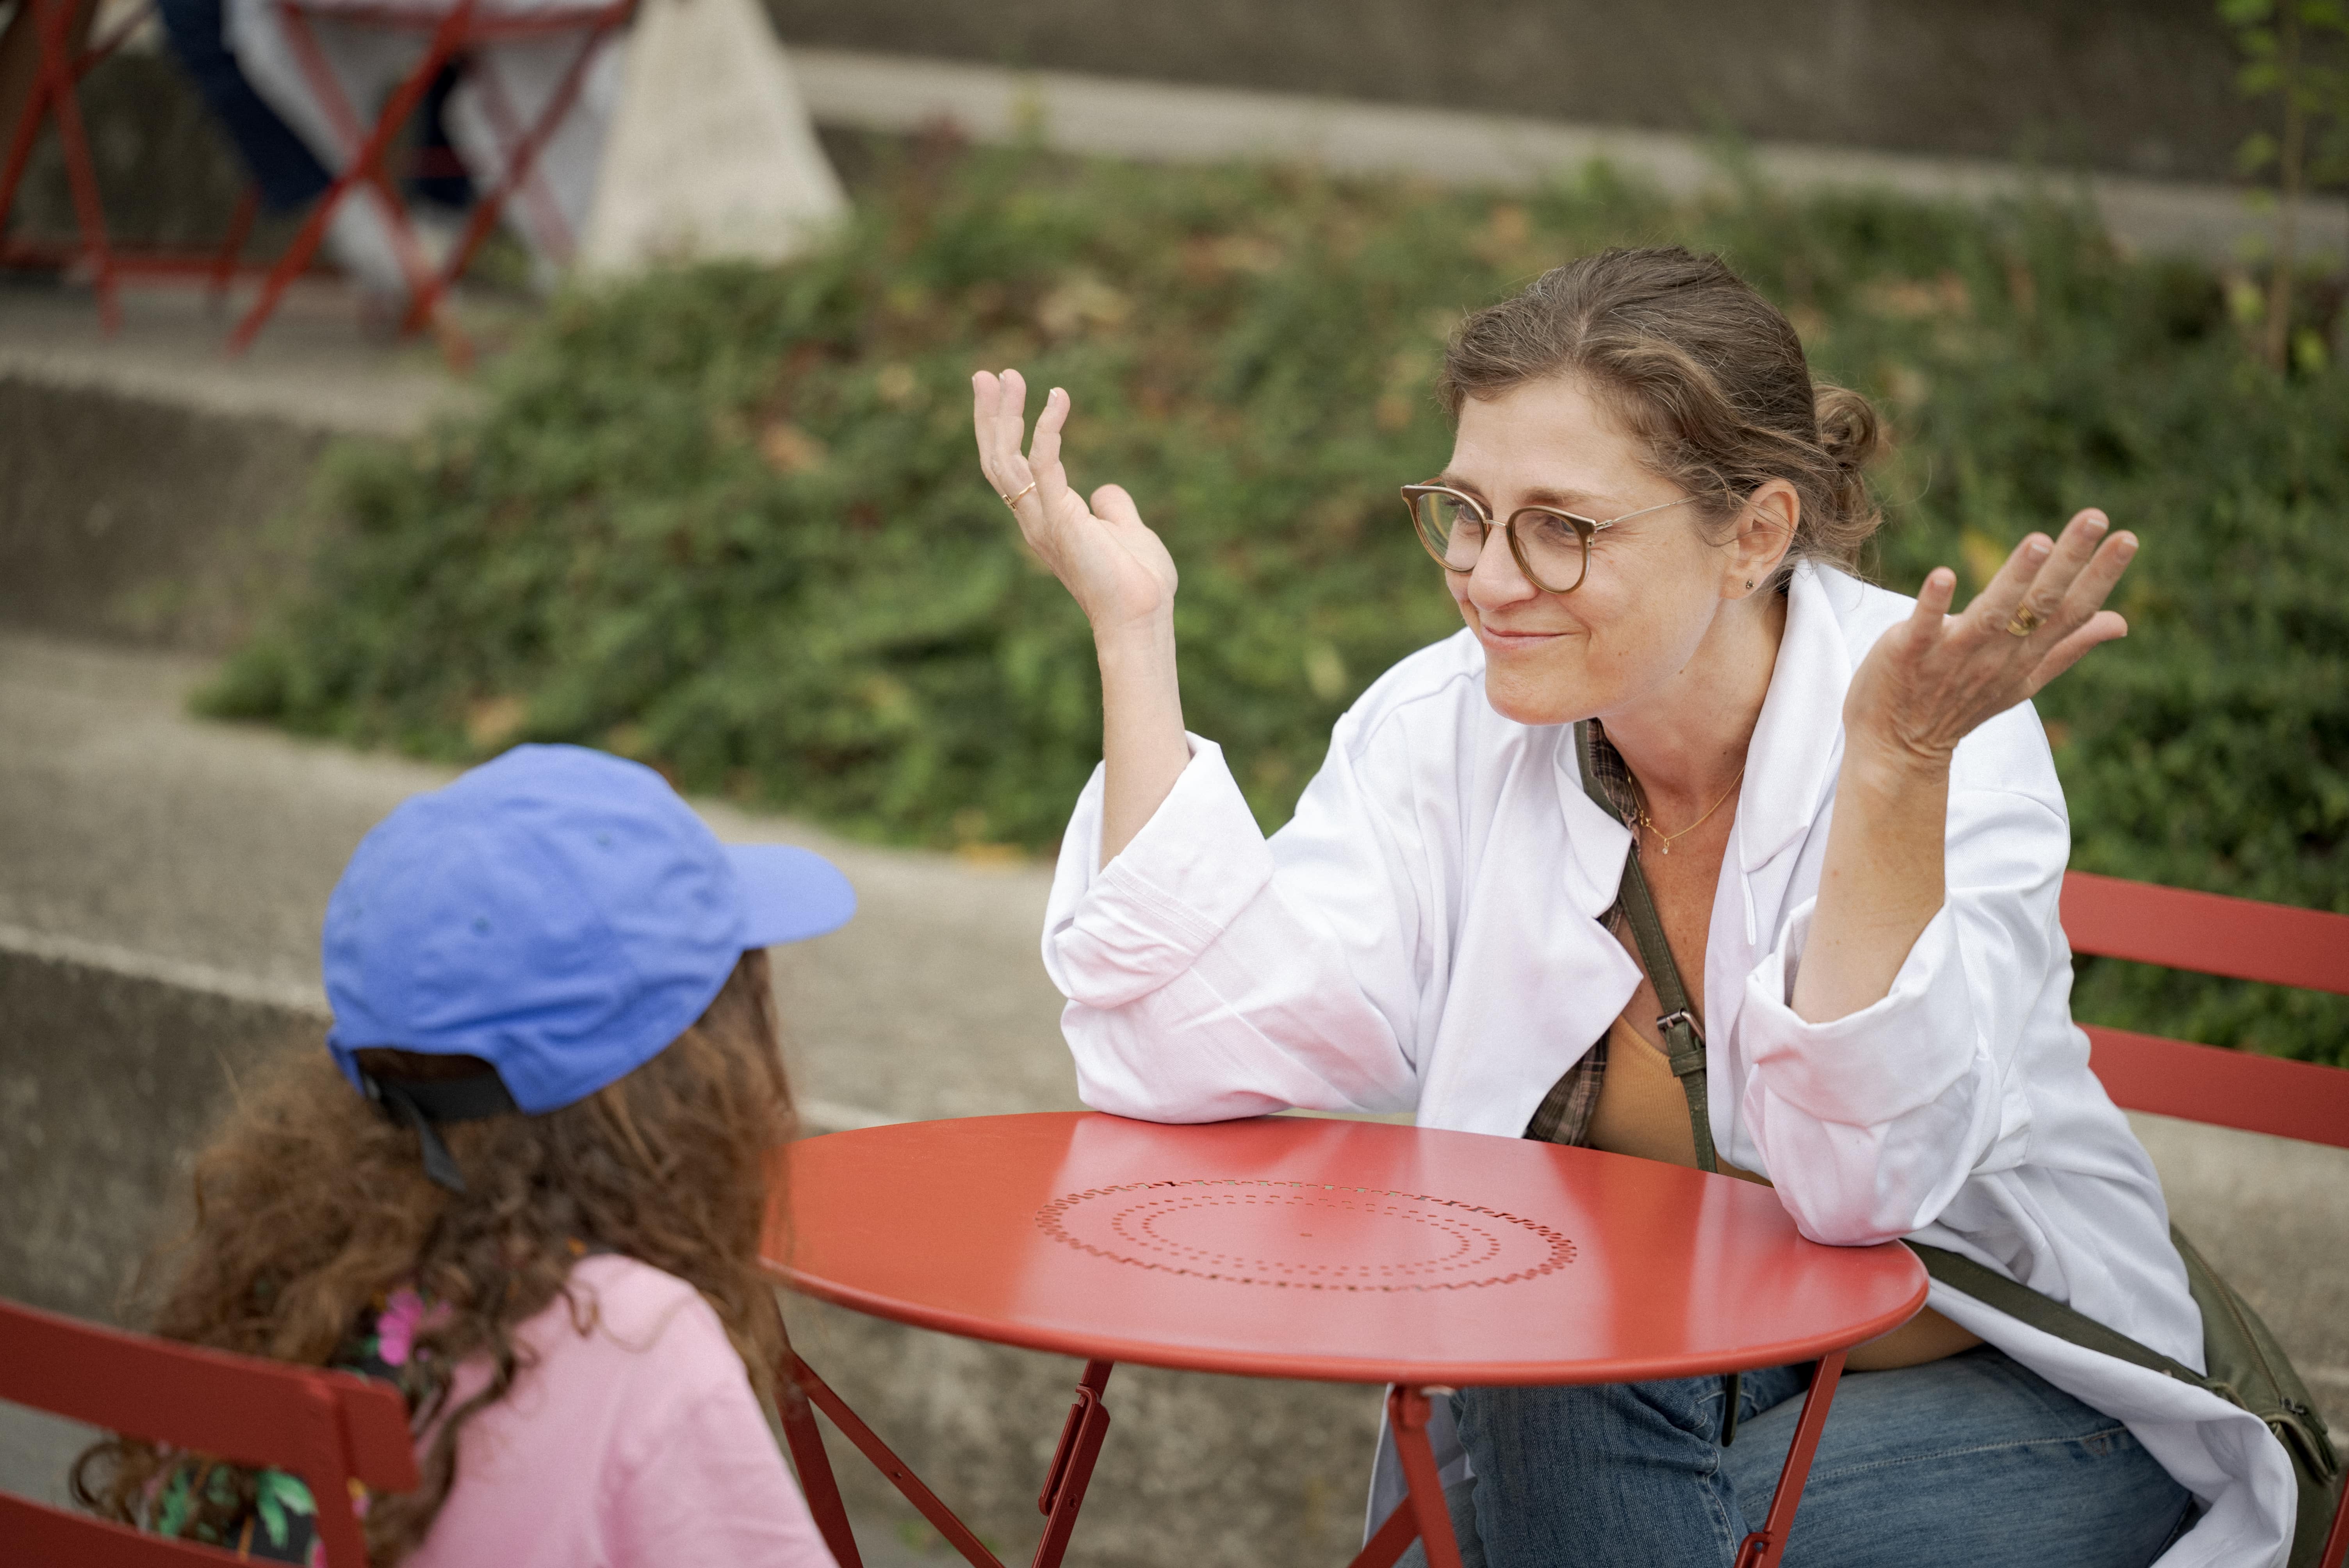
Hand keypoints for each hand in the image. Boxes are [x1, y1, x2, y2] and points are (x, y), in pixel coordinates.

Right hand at [972, 369, 1177, 635]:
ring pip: (1008, 460)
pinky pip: (1046, 465)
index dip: (1001, 431)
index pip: (1011, 469)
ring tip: (1007, 376)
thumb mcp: (1126, 532)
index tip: (1003, 391)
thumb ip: (1113, 509)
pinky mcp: (1062, 520)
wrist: (1143, 618)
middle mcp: (1035, 520)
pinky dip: (1049, 429)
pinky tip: (1058, 399)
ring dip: (1005, 415)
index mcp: (1045, 521)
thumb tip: (1105, 490)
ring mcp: (1044, 521)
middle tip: (987, 374)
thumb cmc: (1137, 584)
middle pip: (998, 459)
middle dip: (991, 415)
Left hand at [1845, 509, 2136, 769]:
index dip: (2101, 576)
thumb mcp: (2023, 680)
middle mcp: (1997, 654)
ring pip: (1992, 614)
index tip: (2127, 537)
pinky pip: (1924, 627)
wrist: (1898, 749)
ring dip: (2015, 577)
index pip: (2072, 612)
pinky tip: (1944, 575)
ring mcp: (1953, 655)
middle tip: (2094, 517)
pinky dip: (1933, 603)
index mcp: (2026, 655)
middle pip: (2041, 604)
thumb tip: (2120, 622)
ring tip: (2039, 542)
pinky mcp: (1909, 654)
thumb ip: (2067, 647)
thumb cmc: (1960, 704)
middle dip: (2068, 561)